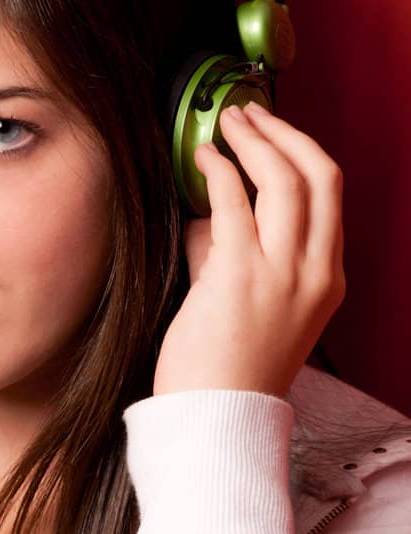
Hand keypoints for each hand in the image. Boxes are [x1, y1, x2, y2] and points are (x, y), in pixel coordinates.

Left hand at [155, 102, 345, 398]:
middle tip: (250, 114)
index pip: (330, 199)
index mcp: (328, 281)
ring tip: (228, 124)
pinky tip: (203, 158)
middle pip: (321, 176)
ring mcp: (283, 273)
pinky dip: (219, 171)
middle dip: (285, 135)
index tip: (273, 136)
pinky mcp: (241, 276)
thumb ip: (235, 260)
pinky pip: (233, 204)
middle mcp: (316, 272)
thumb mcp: (251, 308)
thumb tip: (208, 220)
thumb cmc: (224, 372)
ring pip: (286, 180)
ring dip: (255, 141)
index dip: (302, 155)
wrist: (217, 419)